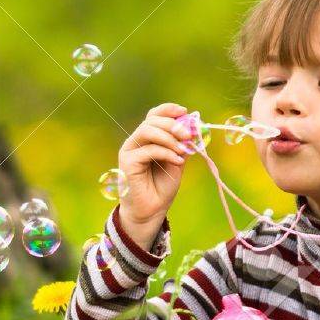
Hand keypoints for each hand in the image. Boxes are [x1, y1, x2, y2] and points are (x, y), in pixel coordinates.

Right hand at [117, 103, 195, 247]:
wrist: (152, 210)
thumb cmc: (162, 186)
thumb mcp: (177, 161)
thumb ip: (181, 145)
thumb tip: (192, 127)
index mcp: (147, 138)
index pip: (154, 115)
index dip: (168, 110)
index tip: (184, 112)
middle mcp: (136, 142)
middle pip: (151, 121)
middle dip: (172, 124)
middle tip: (188, 134)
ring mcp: (129, 151)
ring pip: (147, 131)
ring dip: (168, 137)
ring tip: (182, 149)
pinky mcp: (127, 163)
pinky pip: (148, 150)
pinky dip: (166, 153)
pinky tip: (177, 161)